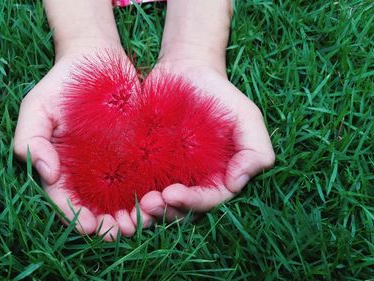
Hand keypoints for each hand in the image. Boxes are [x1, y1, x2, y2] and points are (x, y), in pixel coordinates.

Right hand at [14, 49, 144, 240]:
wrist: (97, 60)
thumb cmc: (62, 83)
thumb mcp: (37, 106)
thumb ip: (30, 137)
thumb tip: (45, 172)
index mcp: (58, 166)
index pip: (63, 198)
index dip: (74, 215)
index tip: (87, 226)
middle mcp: (85, 171)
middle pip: (93, 206)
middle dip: (104, 224)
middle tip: (117, 232)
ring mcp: (111, 164)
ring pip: (118, 199)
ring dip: (127, 215)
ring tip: (137, 224)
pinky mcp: (135, 153)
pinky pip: (140, 178)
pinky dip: (146, 193)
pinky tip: (155, 201)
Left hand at [139, 62, 274, 220]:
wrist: (184, 70)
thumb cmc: (218, 93)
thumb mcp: (246, 116)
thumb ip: (255, 149)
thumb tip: (237, 183)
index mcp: (218, 177)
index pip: (207, 201)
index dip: (191, 203)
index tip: (171, 194)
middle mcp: (193, 182)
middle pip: (180, 209)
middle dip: (164, 211)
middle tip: (147, 202)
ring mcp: (168, 175)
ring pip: (158, 204)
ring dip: (147, 212)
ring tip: (135, 204)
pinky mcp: (145, 164)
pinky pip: (137, 186)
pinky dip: (129, 198)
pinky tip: (118, 198)